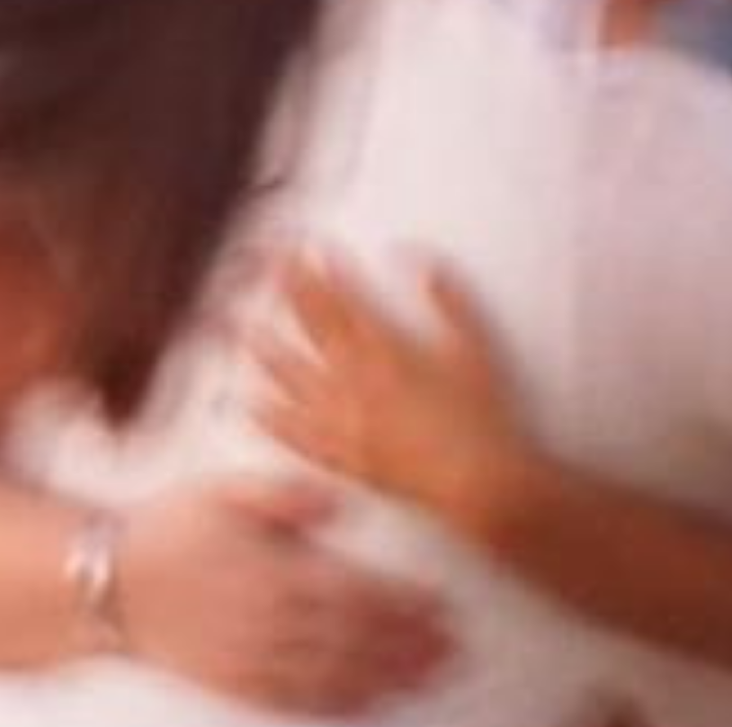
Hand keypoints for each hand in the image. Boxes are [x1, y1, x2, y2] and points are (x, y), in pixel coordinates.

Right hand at [114, 475, 456, 714]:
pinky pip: (299, 703)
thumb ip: (288, 495)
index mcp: (273, 571)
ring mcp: (254, 661)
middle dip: (414, 646)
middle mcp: (270, 623)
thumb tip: (339, 502)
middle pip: (358, 640)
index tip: (445, 605)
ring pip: (337, 677)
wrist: (108, 584)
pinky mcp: (238, 686)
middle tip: (458, 647)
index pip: (358, 592)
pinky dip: (343, 705)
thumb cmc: (169, 530)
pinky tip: (375, 702)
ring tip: (434, 675)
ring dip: (392, 678)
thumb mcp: (224, 490)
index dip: (407, 603)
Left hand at [251, 255, 546, 537]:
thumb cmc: (484, 416)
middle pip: (315, 329)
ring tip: (247, 328)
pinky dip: (274, 420)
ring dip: (269, 350)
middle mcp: (359, 382)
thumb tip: (419, 259)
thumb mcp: (476, 346)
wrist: (481, 482)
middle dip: (292, 293)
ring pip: (295, 379)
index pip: (346, 300)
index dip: (322, 272)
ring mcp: (347, 421)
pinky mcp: (346, 458)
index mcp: (390, 351)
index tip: (306, 248)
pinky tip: (254, 407)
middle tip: (270, 269)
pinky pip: (299, 436)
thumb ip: (449, 299)